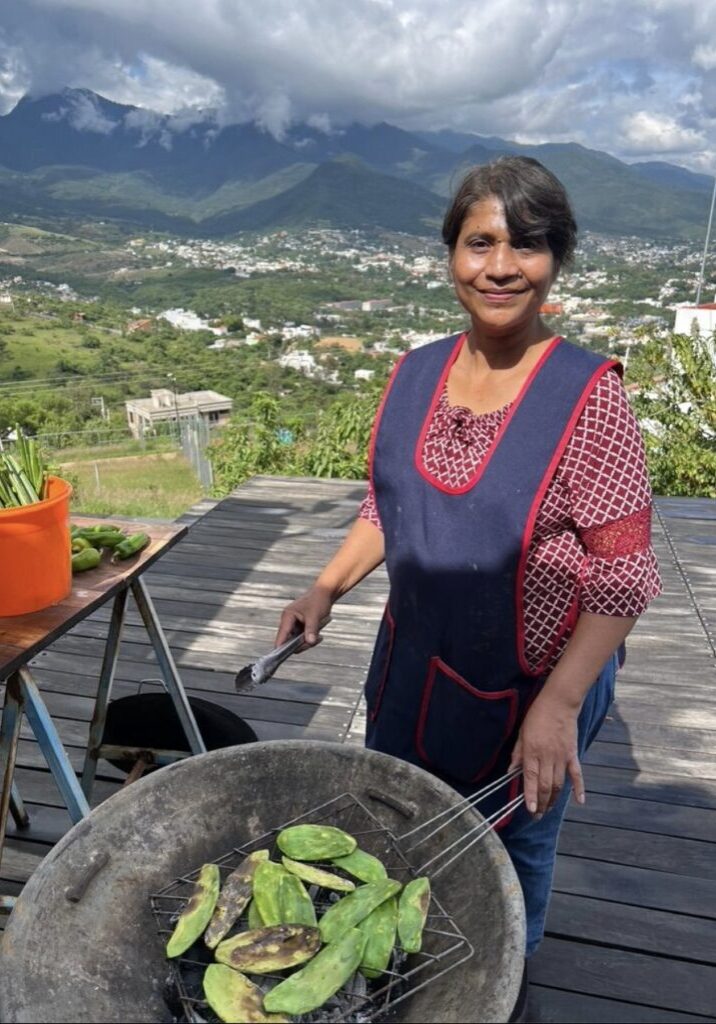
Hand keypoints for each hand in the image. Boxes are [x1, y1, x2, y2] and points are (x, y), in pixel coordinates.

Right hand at [276, 585, 333, 649]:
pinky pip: (302, 637)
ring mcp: (294, 624)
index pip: (281, 636)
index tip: (285, 655)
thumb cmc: (318, 601)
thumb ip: (311, 630)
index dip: (282, 647)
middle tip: (314, 640)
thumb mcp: (315, 616)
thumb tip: (309, 643)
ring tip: (319, 635)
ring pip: (297, 641)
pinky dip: (310, 638)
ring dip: (308, 641)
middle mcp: (288, 621)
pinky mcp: (300, 626)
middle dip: (302, 644)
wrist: (325, 593)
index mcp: (287, 617)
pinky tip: (319, 633)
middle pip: (289, 641)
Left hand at [508, 691, 584, 817]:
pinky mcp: (573, 755)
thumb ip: (517, 754)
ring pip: (559, 784)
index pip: (530, 778)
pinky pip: (577, 775)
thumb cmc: (537, 716)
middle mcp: (547, 757)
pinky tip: (579, 801)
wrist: (559, 703)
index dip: (530, 796)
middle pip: (545, 785)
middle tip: (536, 816)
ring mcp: (562, 757)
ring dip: (553, 800)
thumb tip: (511, 771)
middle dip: (541, 804)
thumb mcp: (521, 733)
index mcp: (532, 751)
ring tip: (547, 811)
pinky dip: (579, 789)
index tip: (530, 810)